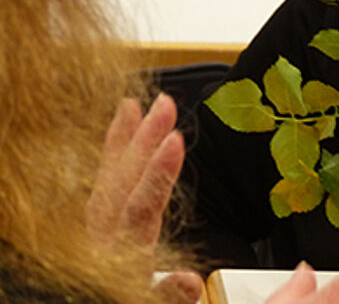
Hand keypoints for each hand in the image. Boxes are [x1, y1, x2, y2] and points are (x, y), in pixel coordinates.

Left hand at [86, 94, 202, 302]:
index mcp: (123, 258)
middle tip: (165, 104)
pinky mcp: (99, 229)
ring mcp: (100, 232)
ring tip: (138, 104)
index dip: (158, 175)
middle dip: (144, 141)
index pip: (141, 210)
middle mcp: (106, 239)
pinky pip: (102, 183)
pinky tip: (122, 129)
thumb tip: (190, 281)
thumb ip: (170, 295)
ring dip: (125, 140)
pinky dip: (111, 153)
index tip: (175, 141)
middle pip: (123, 185)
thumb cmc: (127, 301)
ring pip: (108, 180)